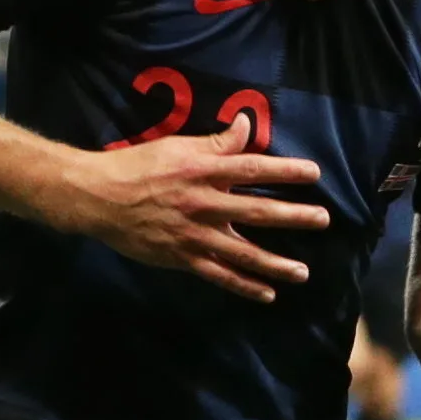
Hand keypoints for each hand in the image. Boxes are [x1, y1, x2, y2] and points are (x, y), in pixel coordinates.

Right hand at [57, 109, 329, 302]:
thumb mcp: (176, 146)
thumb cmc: (137, 166)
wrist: (97, 197)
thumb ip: (215, 142)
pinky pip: (218, 275)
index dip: (285, 171)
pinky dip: (243, 286)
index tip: (314, 173)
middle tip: (323, 220)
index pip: (252, 169)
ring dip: (275, 263)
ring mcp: (194, 235)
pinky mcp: (182, 258)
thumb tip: (246, 125)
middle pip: (257, 212)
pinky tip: (266, 294)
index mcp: (203, 171)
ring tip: (302, 272)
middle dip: (293, 217)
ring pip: (243, 252)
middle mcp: (204, 204)